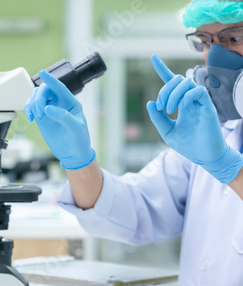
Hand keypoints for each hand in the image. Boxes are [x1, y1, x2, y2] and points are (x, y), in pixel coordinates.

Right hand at [24, 70, 94, 169]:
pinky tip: (30, 117)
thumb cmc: (79, 140)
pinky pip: (31, 106)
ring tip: (36, 116)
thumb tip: (48, 108)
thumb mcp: (75, 128)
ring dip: (32, 103)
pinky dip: (28, 109)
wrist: (72, 153)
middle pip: (44, 90)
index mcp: (70, 102)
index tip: (42, 72)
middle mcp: (59, 103)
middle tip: (39, 112)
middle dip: (39, 98)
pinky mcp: (41, 116)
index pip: (60, 87)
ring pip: (36, 96)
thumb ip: (63, 117)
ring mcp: (49, 109)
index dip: (51, 80)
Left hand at [147, 54, 242, 183]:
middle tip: (161, 107)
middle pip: (177, 80)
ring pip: (186, 83)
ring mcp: (199, 102)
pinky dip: (186, 97)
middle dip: (165, 90)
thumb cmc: (188, 145)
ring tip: (169, 110)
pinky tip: (181, 108)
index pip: (171, 82)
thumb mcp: (167, 132)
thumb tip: (151, 103)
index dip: (162, 68)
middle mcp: (190, 99)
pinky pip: (197, 91)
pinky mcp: (208, 106)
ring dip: (173, 94)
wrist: (204, 156)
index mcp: (180, 103)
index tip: (153, 57)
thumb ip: (158, 118)